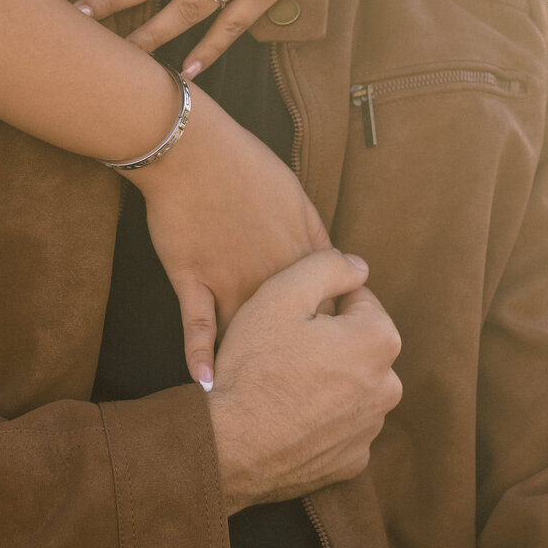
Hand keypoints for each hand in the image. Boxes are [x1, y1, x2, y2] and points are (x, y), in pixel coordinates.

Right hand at [126, 97, 330, 387]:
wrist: (195, 152)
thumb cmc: (249, 170)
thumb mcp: (302, 204)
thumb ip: (327, 248)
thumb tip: (355, 272)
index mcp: (306, 264)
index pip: (336, 314)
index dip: (334, 334)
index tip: (327, 350)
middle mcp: (273, 282)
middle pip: (295, 335)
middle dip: (303, 365)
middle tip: (298, 382)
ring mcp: (231, 284)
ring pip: (248, 338)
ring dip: (257, 369)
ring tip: (260, 395)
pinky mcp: (192, 282)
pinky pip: (197, 328)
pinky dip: (201, 357)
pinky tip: (205, 386)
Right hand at [206, 249, 402, 510]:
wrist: (231, 446)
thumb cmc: (255, 365)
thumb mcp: (281, 293)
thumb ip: (327, 266)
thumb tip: (358, 266)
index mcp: (378, 339)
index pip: (358, 299)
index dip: (320, 300)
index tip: (292, 314)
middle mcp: (388, 386)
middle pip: (358, 343)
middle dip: (330, 339)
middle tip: (284, 346)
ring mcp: (371, 428)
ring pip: (352, 384)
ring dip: (329, 377)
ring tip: (284, 380)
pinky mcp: (353, 460)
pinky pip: (342, 424)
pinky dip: (323, 416)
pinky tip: (291, 412)